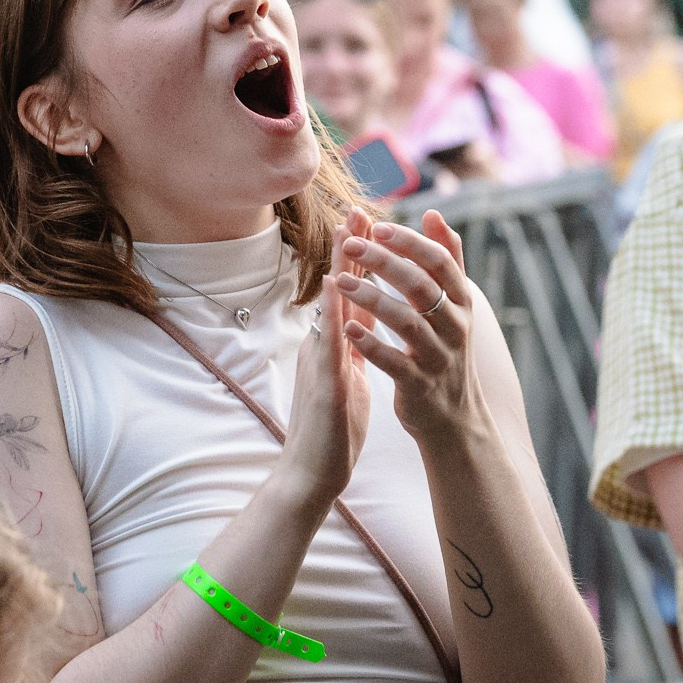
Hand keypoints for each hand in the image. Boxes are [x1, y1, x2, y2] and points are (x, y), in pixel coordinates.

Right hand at [278, 226, 371, 505]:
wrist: (311, 475)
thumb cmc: (331, 430)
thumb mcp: (348, 379)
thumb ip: (353, 349)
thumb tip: (362, 324)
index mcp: (336, 346)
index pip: (352, 294)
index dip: (362, 259)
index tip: (371, 222)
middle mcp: (324, 345)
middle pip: (339, 289)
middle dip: (350, 249)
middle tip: (359, 207)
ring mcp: (320, 361)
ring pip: (330, 306)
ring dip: (338, 267)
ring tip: (346, 231)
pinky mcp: (322, 383)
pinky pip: (326, 342)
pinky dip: (330, 313)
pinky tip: (332, 287)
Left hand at [334, 209, 484, 446]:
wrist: (455, 417)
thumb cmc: (446, 348)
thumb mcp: (454, 304)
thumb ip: (446, 259)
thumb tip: (432, 212)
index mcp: (461, 302)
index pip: (440, 261)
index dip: (410, 241)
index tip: (378, 224)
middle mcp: (455, 327)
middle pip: (422, 286)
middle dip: (385, 262)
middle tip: (351, 243)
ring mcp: (438, 357)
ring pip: (407, 322)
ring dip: (372, 298)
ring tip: (340, 281)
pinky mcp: (419, 386)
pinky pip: (395, 363)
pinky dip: (371, 344)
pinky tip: (347, 328)